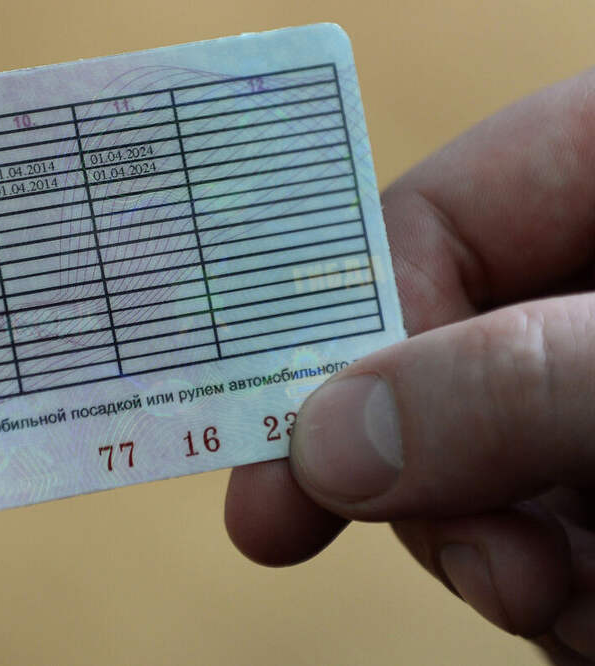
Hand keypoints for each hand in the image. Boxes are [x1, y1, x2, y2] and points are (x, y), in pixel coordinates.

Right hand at [225, 68, 594, 662]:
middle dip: (435, 484)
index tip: (295, 453)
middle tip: (486, 571)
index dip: (355, 331)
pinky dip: (559, 595)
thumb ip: (507, 380)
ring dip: (505, 562)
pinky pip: (544, 533)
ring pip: (483, 468)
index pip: (432, 218)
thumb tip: (328, 443)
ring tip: (573, 610)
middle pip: (437, 364)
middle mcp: (592, 284)